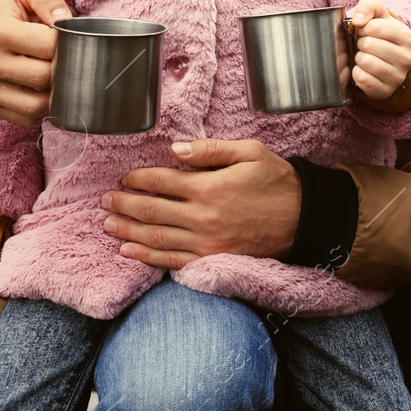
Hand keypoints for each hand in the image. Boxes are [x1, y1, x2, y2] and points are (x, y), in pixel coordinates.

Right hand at [0, 0, 69, 125]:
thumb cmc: (12, 13)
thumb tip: (64, 20)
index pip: (49, 47)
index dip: (69, 44)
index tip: (70, 39)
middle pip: (44, 78)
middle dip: (65, 69)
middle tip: (71, 59)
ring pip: (37, 105)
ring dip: (58, 94)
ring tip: (63, 77)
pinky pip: (28, 118)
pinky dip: (45, 109)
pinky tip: (48, 92)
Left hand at [102, 139, 301, 268]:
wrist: (303, 219)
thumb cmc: (278, 182)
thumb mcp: (250, 153)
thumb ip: (211, 149)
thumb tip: (174, 150)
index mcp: (211, 187)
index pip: (162, 181)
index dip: (139, 178)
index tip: (126, 177)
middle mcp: (203, 217)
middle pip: (151, 211)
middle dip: (124, 204)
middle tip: (106, 200)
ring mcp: (205, 242)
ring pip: (155, 237)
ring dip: (126, 231)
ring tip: (107, 224)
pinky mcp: (210, 259)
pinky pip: (171, 261)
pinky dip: (146, 256)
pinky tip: (129, 251)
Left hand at [347, 0, 410, 101]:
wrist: (385, 59)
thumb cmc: (379, 34)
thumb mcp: (377, 14)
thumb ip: (367, 6)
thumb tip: (359, 21)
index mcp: (407, 37)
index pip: (374, 27)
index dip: (364, 28)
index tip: (368, 31)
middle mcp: (407, 58)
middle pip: (368, 45)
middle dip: (361, 43)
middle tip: (367, 45)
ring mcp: (398, 77)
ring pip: (365, 62)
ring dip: (359, 57)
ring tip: (367, 56)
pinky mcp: (385, 91)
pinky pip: (361, 79)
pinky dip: (357, 73)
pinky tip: (365, 70)